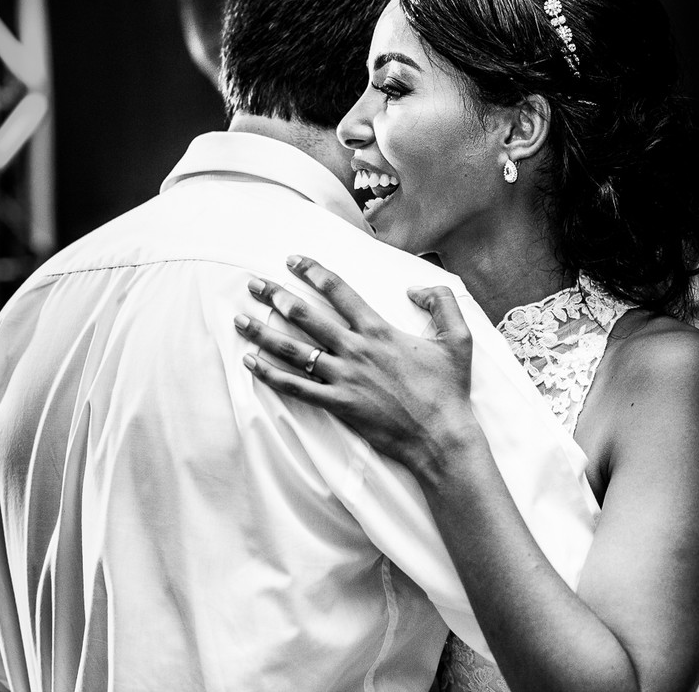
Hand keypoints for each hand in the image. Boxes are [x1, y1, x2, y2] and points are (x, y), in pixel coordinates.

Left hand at [235, 255, 478, 474]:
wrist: (441, 437)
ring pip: (294, 349)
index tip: (293, 260)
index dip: (313, 271)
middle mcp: (356, 349)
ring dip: (264, 332)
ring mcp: (344, 377)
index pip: (339, 291)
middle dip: (275, 295)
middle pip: (306, 315)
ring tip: (240, 319)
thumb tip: (415, 287)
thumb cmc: (449, 390)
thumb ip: (442, 302)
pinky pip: (296, 387)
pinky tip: (251, 363)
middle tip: (253, 284)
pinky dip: (270, 375)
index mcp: (379, 330)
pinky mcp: (338, 404)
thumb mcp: (458, 339)